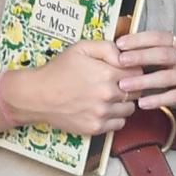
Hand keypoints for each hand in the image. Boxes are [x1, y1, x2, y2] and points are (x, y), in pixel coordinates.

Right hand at [3, 39, 135, 134]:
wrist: (37, 96)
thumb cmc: (59, 70)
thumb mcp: (81, 48)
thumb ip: (108, 48)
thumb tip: (126, 56)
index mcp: (107, 73)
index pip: (138, 73)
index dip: (133, 70)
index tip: (125, 71)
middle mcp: (107, 95)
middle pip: (136, 92)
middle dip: (131, 86)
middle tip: (118, 83)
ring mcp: (102, 114)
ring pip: (129, 109)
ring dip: (124, 102)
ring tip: (110, 96)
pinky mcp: (96, 128)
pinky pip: (119, 124)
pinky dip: (115, 117)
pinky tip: (104, 109)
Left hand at [116, 29, 175, 111]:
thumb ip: (165, 49)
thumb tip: (133, 49)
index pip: (158, 36)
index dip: (138, 39)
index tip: (119, 43)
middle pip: (160, 54)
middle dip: (138, 56)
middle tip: (118, 61)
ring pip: (165, 76)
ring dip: (143, 81)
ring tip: (123, 86)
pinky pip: (175, 96)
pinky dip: (158, 99)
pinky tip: (144, 104)